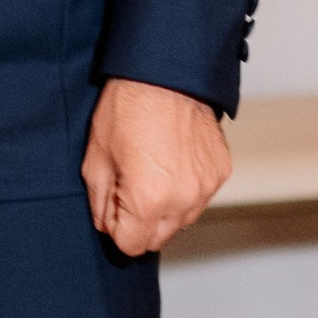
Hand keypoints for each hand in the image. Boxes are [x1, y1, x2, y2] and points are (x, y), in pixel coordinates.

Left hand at [82, 78, 229, 257]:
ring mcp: (206, 187)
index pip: (131, 246)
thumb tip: (106, 223)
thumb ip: (100, 201)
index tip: (113, 205)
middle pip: (158, 239)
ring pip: (181, 220)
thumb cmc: (128, 106)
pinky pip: (200, 196)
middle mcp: (183, 200)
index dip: (116, 227)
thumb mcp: (96, 156)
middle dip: (140, 223)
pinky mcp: (220, 171)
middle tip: (128, 188)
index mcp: (148, 201)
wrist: (166, 72)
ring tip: (152, 173)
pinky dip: (186, 189)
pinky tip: (172, 162)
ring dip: (165, 209)